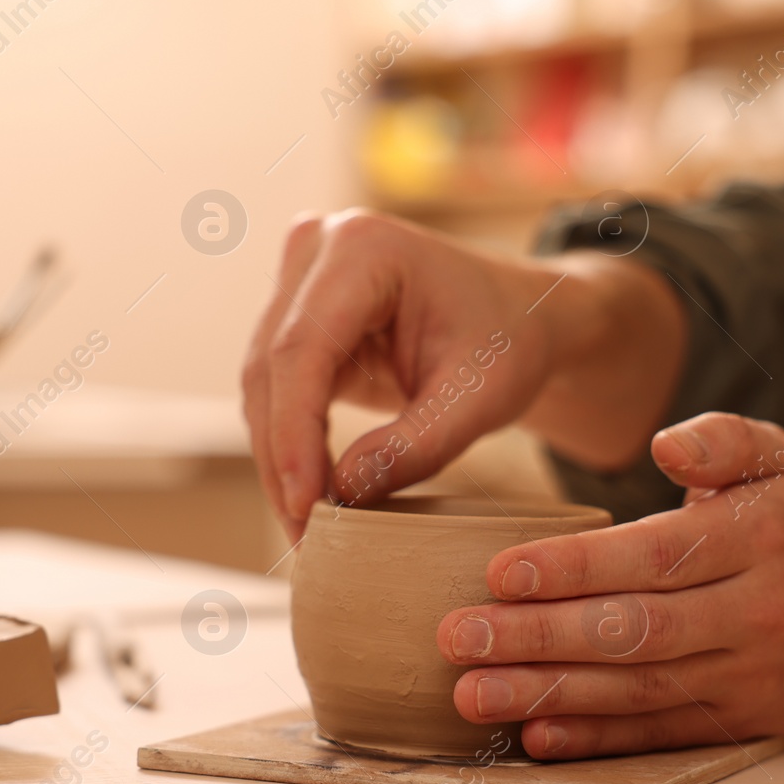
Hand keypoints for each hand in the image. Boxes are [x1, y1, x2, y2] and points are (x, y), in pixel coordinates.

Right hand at [242, 210, 684, 538]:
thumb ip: (416, 445)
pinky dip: (291, 445)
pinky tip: (311, 495)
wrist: (519, 319)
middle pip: (272, 367)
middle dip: (284, 458)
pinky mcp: (297, 317)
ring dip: (281, 459)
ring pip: (264, 384)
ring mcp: (300, 280)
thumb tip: (340, 494)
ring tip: (308, 526)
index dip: (294, 433)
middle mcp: (318, 249)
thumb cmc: (508, 343)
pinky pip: (277, 390)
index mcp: (365, 247)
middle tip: (306, 535)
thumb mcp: (481, 398)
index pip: (302, 348)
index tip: (304, 505)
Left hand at [436, 412, 783, 758]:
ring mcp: (741, 679)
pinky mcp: (726, 727)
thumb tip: (667, 444)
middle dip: (539, 636)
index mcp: (759, 542)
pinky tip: (531, 737)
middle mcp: (754, 615)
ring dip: (546, 694)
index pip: (656, 556)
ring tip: (469, 692)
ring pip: (635, 691)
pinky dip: (591, 741)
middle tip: (457, 634)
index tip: (499, 570)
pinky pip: (652, 736)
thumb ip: (725, 439)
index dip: (576, 566)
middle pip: (634, 631)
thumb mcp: (777, 466)